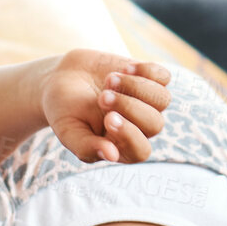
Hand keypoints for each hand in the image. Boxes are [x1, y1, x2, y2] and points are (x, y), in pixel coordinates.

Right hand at [41, 50, 170, 164]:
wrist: (62, 78)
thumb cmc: (64, 110)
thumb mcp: (68, 131)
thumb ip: (86, 147)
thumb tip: (112, 156)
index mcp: (120, 147)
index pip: (140, 151)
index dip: (129, 134)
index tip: (107, 117)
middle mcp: (139, 128)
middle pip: (155, 124)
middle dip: (128, 107)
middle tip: (102, 97)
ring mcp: (146, 104)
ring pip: (162, 99)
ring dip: (136, 87)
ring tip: (109, 79)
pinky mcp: (148, 80)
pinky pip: (163, 77)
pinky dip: (146, 71)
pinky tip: (124, 69)